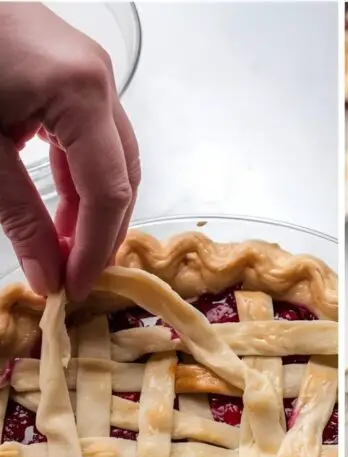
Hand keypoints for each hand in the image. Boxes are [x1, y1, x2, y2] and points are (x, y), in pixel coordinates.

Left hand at [0, 3, 140, 299]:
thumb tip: (47, 277)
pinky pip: (90, 136)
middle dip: (100, 233)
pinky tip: (57, 208)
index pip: (107, 191)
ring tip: (62, 248)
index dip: (93, 249)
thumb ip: (18, 217)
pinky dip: (77, 177)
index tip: (72, 290)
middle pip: (122, 175)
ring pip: (111, 158)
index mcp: (81, 91)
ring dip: (90, 208)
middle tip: (72, 276)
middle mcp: (99, 78)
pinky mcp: (70, 70)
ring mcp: (89, 69)